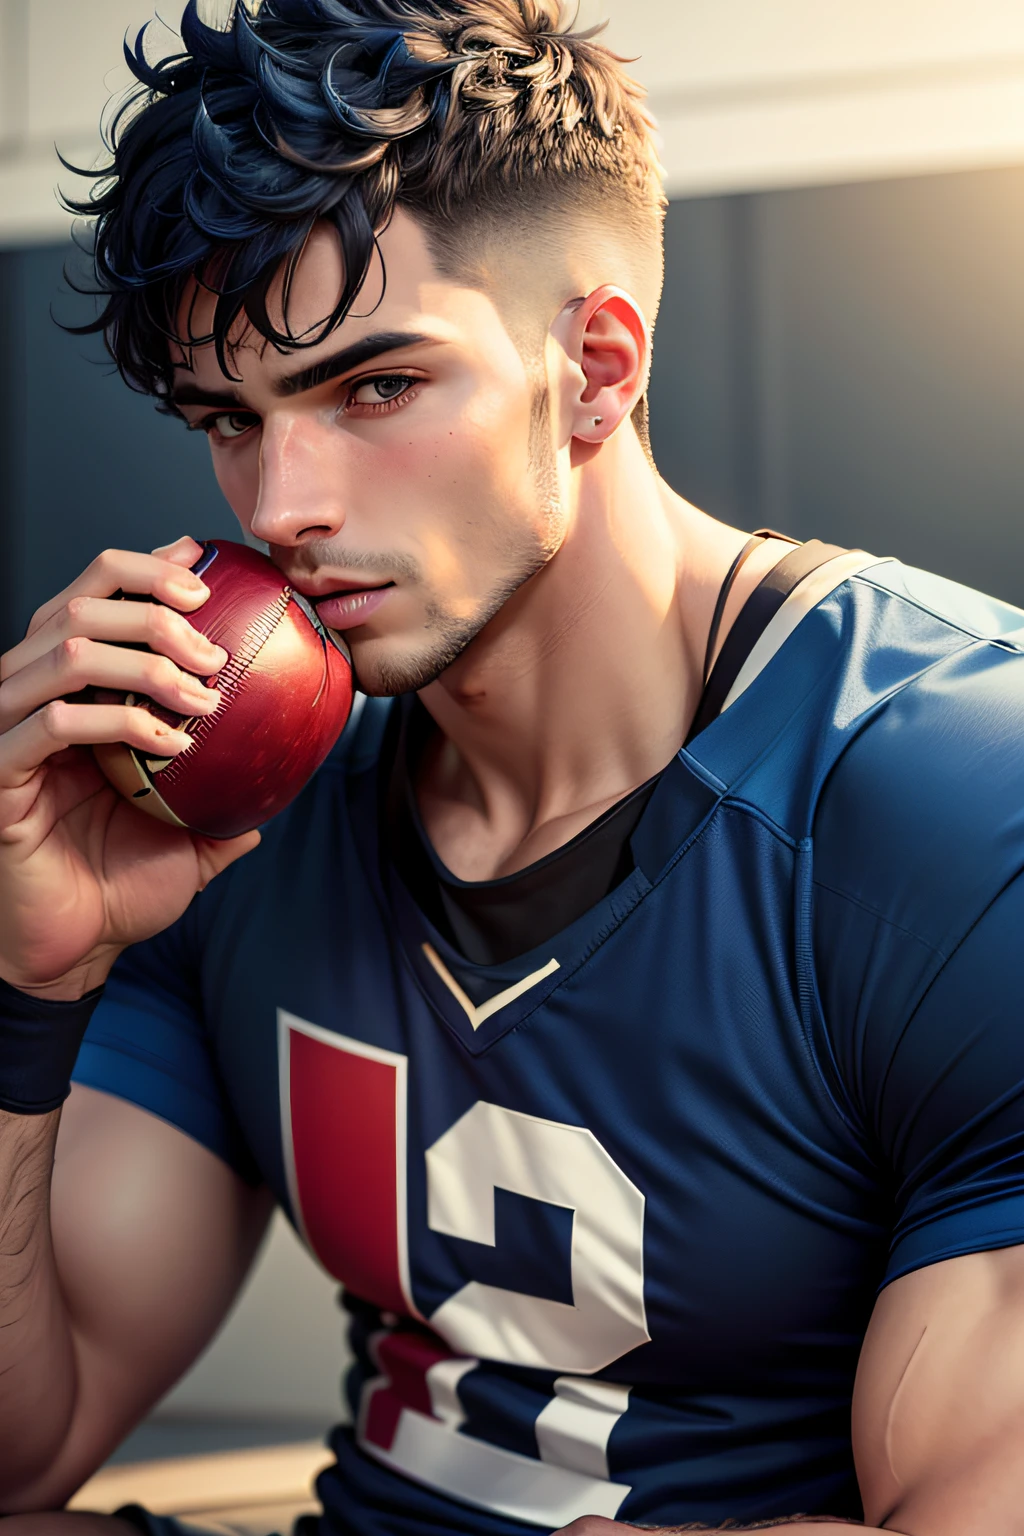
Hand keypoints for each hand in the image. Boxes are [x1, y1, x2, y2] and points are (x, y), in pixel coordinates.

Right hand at [0, 535, 259, 996]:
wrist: (77, 948)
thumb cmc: (121, 880)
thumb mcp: (192, 819)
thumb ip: (230, 782)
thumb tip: (287, 761)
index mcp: (69, 684)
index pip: (96, 591)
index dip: (148, 568)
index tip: (207, 572)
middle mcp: (32, 693)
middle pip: (83, 604)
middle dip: (159, 611)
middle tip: (217, 651)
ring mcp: (9, 729)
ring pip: (69, 651)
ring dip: (149, 662)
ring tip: (206, 697)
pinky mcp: (0, 773)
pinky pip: (57, 723)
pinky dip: (123, 721)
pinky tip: (173, 745)